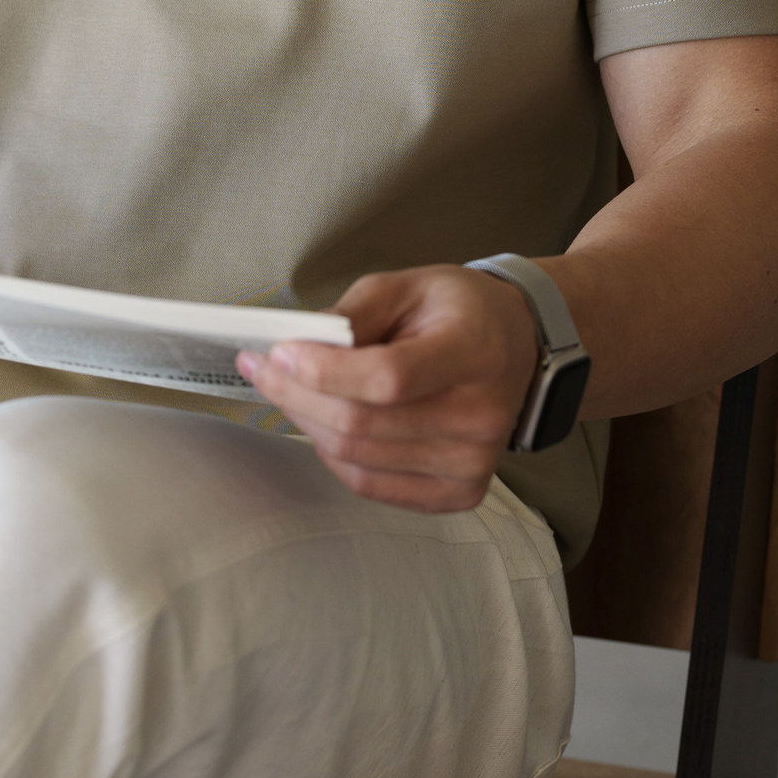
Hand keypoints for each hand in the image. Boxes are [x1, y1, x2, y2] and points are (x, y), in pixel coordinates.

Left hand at [236, 265, 540, 512]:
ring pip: (356, 456)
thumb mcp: (406, 285)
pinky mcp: (460, 492)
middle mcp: (480, 415)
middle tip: (261, 367)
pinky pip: (371, 485)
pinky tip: (326, 422)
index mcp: (472, 351)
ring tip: (289, 390)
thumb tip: (296, 347)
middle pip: (361, 423)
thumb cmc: (457, 311)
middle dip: (294, 394)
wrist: (516, 345)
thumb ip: (352, 314)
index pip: (389, 377)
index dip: (324, 371)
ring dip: (307, 422)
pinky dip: (334, 454)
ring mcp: (472, 462)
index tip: (279, 351)